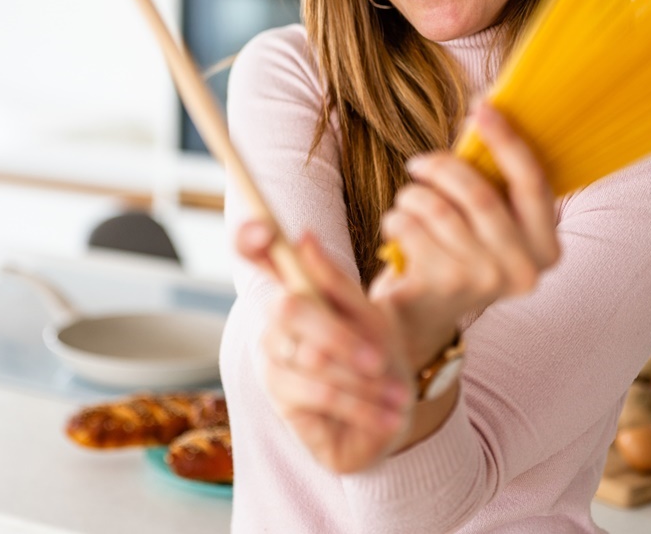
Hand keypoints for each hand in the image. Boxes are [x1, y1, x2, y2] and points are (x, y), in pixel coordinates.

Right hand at [236, 223, 413, 472]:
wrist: (390, 420)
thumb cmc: (380, 362)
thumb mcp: (373, 320)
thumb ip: (337, 284)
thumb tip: (303, 235)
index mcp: (295, 292)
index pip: (256, 255)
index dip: (252, 238)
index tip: (265, 230)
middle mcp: (274, 322)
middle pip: (289, 308)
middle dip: (338, 335)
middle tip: (380, 359)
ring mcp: (272, 361)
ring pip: (309, 357)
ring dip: (361, 380)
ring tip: (399, 396)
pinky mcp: (281, 401)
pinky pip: (319, 394)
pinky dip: (361, 406)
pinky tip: (390, 418)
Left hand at [369, 102, 560, 369]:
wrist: (420, 319)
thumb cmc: (456, 252)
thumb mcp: (487, 221)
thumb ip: (495, 179)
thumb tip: (484, 112)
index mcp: (547, 249)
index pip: (533, 184)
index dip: (506, 141)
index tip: (482, 107)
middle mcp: (525, 271)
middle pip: (480, 194)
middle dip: (442, 166)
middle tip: (419, 162)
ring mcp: (484, 283)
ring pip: (438, 208)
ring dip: (413, 194)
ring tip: (408, 200)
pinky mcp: (441, 287)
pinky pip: (410, 227)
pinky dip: (395, 217)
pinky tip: (397, 227)